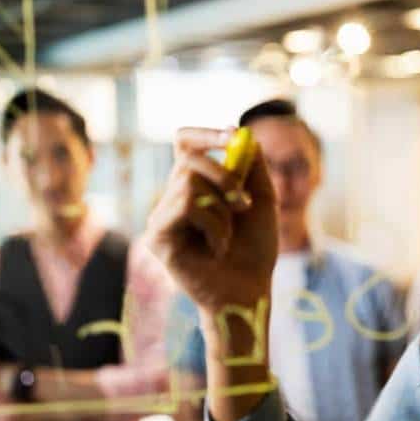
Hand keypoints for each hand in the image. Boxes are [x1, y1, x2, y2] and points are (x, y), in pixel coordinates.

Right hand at [146, 127, 278, 312]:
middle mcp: (173, 197)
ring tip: (229, 236)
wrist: (249, 289)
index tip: (232, 135)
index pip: (185, 143)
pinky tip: (217, 249)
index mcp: (195, 184)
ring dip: (222, 209)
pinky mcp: (157, 236)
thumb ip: (253, 166)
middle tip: (245, 204)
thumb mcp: (262, 200)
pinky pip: (186, 208)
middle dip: (225, 176)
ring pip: (189, 183)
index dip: (204, 133)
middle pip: (188, 159)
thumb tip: (240, 132)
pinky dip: (213, 226)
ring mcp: (161, 217)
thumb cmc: (254, 248)